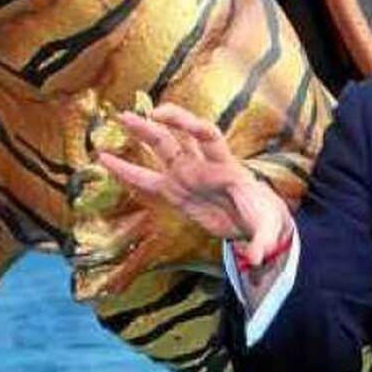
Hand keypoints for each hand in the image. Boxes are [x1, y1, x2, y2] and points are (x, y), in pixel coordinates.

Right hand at [97, 103, 293, 268]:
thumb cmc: (262, 217)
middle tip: (145, 112)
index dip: (194, 127)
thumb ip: (261, 241)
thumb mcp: (266, 228)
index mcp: (225, 166)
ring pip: (162, 148)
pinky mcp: (173, 192)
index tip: (179, 121)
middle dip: (164, 122)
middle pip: (181, 135)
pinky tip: (105, 159)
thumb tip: (256, 258)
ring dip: (143, 132)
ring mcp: (186, 175)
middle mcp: (202, 164)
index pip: (209, 137)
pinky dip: (125, 171)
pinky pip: (145, 179)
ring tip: (122, 117)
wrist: (253, 222)